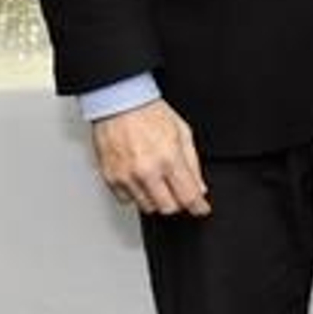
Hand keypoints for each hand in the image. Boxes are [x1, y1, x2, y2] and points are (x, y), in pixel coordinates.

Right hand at [92, 99, 209, 217]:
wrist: (120, 103)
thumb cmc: (150, 113)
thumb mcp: (183, 132)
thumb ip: (192, 163)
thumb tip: (199, 187)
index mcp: (169, 158)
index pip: (187, 195)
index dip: (198, 206)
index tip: (201, 209)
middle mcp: (147, 171)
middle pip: (168, 207)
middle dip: (177, 202)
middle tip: (179, 191)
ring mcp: (126, 177)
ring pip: (147, 207)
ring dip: (157, 199)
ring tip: (158, 180)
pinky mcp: (111, 179)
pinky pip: (127, 200)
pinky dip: (137, 194)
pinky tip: (140, 179)